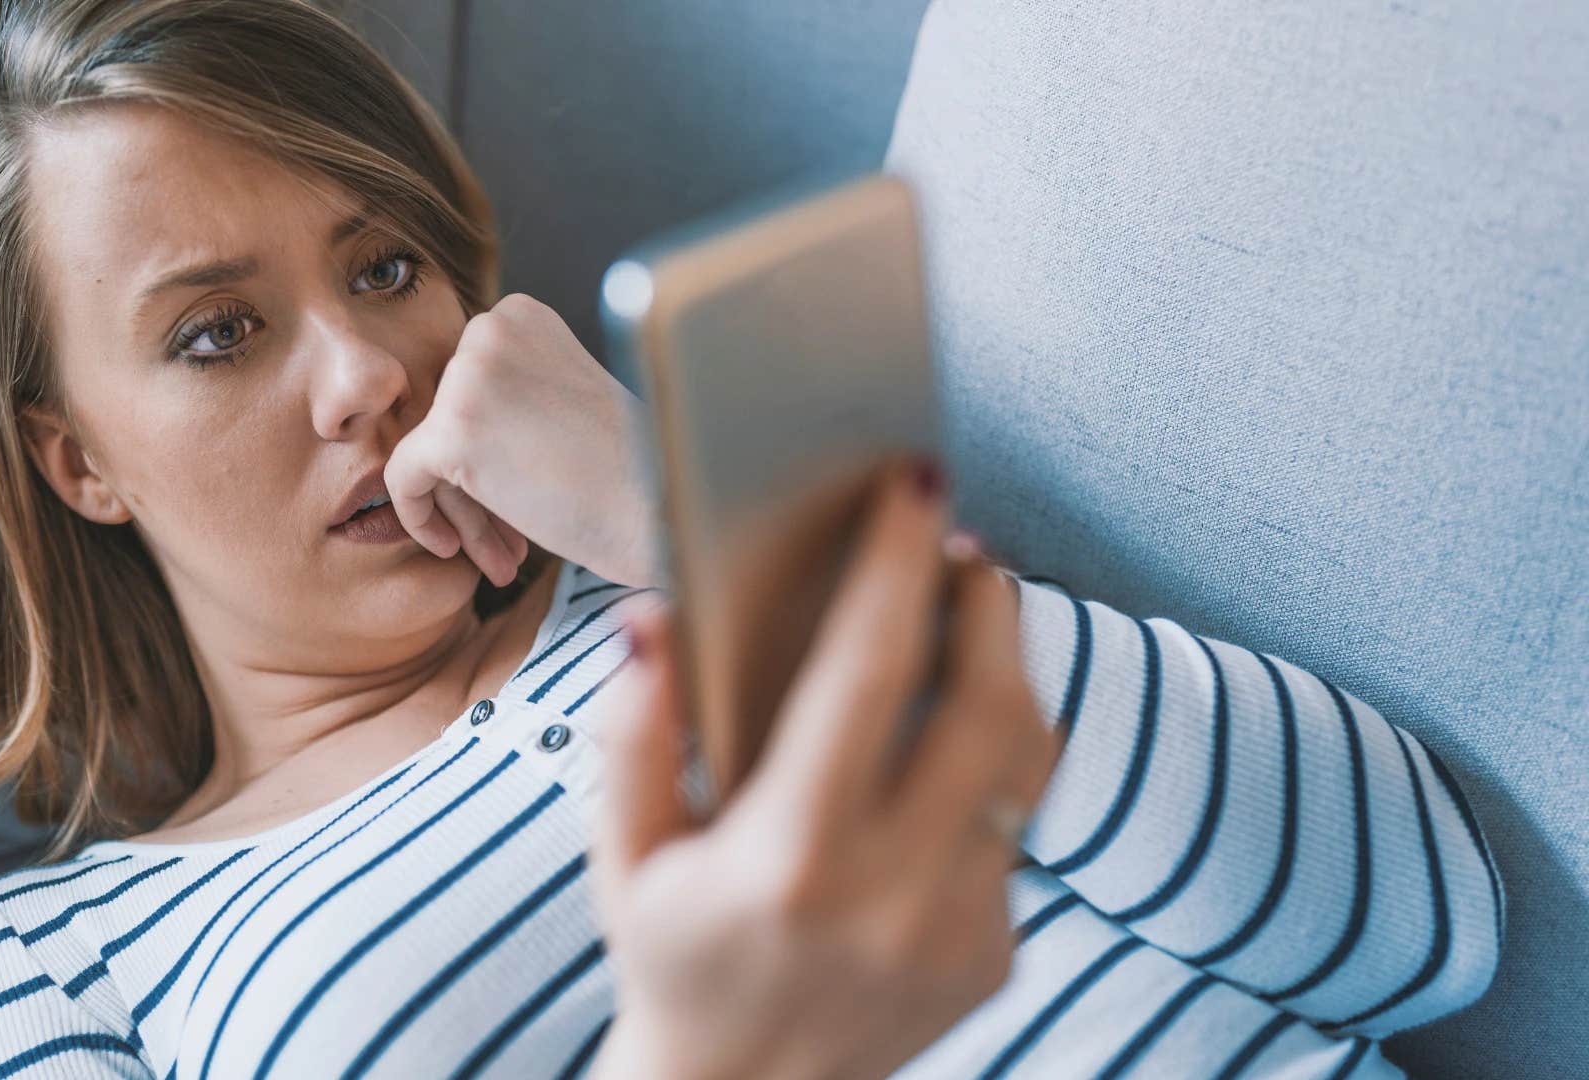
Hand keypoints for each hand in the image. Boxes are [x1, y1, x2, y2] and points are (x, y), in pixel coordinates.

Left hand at [383, 293, 659, 587]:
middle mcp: (491, 328)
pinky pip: (403, 478)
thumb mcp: (561, 401)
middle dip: (470, 483)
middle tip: (507, 538)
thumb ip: (505, 396)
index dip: (485, 447)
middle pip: (442, 417)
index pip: (464, 385)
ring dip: (461, 509)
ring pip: (426, 453)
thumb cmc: (630, 471)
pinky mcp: (451, 432)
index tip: (517, 492)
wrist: (662, 511)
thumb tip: (435, 430)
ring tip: (500, 554)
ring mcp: (469, 376)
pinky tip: (454, 548)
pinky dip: (419, 517)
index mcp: (520, 315)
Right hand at [587, 458, 1060, 1079]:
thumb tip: (652, 621)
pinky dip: (985, 767)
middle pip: (989, 704)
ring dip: (1006, 671)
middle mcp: (891, 893)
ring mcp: (956, 929)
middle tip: (959, 546)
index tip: (912, 481)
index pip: (866, 675)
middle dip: (986, 604)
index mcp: (789, 855)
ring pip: (1023, 760)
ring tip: (970, 619)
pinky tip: (936, 750)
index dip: (895, 565)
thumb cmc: (668, 953)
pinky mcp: (994, 954)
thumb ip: (632, 733)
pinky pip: (1013, 828)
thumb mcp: (622, 852)